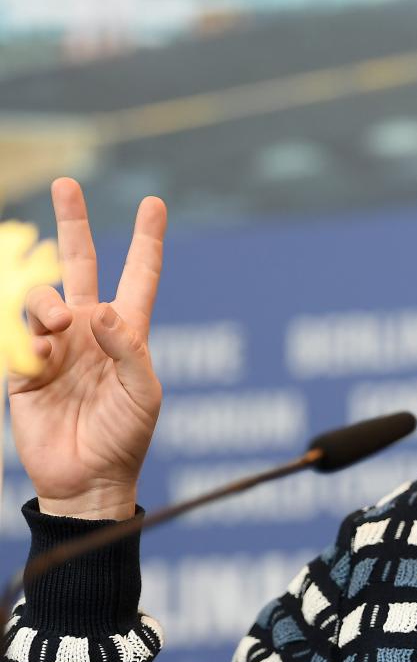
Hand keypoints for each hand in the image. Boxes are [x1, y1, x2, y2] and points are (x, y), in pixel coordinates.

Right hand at [7, 178, 166, 519]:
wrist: (86, 478)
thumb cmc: (125, 436)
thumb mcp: (143, 393)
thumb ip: (128, 349)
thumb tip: (100, 310)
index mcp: (127, 331)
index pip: (138, 275)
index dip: (147, 240)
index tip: (154, 202)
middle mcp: (89, 329)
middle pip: (79, 264)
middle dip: (72, 224)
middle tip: (67, 183)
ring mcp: (54, 345)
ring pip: (41, 297)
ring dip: (47, 303)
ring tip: (59, 326)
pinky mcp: (23, 367)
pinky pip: (19, 337)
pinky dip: (30, 342)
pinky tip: (42, 362)